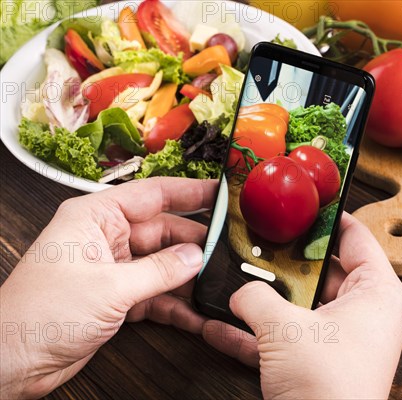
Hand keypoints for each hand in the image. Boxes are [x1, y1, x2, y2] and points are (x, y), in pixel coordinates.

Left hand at [0, 177, 216, 398]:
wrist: (12, 362)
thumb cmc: (38, 314)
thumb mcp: (109, 288)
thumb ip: (159, 271)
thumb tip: (195, 257)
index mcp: (95, 218)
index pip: (152, 195)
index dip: (190, 193)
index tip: (220, 193)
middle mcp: (106, 239)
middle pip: (164, 232)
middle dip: (195, 245)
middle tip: (228, 251)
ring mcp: (113, 269)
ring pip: (163, 265)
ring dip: (189, 278)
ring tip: (218, 285)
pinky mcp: (117, 298)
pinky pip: (156, 294)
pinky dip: (176, 305)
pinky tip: (197, 314)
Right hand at [202, 213, 401, 398]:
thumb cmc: (328, 390)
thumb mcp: (284, 328)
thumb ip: (256, 297)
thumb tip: (238, 291)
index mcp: (376, 293)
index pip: (356, 236)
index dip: (328, 216)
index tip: (303, 202)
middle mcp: (364, 314)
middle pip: (320, 271)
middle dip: (283, 262)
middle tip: (258, 242)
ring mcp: (340, 341)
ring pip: (298, 307)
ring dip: (263, 300)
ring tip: (233, 281)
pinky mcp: (318, 366)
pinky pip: (285, 339)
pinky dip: (256, 335)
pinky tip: (221, 326)